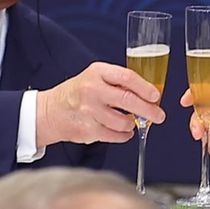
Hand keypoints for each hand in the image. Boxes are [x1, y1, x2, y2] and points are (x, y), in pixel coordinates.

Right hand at [35, 62, 163, 145]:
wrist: (51, 111)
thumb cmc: (78, 92)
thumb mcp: (96, 77)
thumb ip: (118, 82)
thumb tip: (148, 94)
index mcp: (97, 73)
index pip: (127, 78)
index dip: (145, 88)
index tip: (156, 96)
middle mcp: (92, 90)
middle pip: (128, 101)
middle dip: (148, 110)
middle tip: (158, 115)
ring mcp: (89, 111)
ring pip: (122, 122)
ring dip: (132, 124)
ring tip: (131, 122)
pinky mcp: (87, 129)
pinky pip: (114, 135)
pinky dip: (124, 136)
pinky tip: (123, 132)